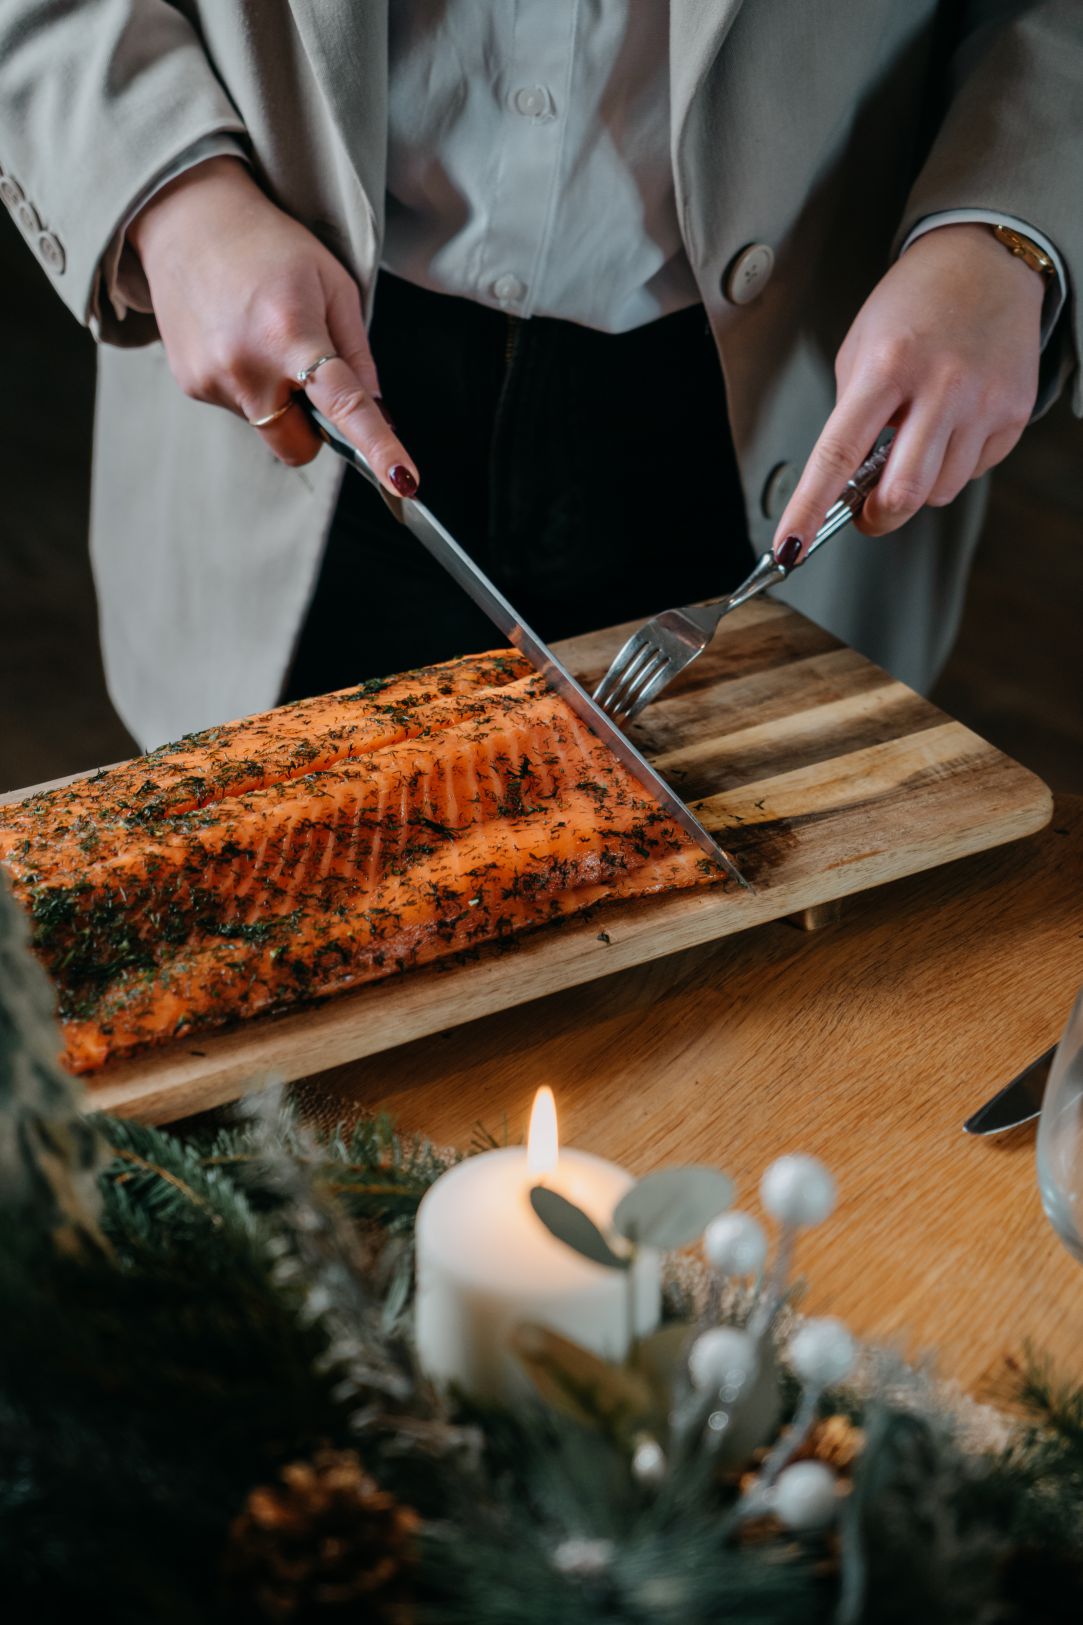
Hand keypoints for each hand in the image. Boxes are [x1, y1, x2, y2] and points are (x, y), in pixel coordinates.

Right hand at [128, 156, 418, 494]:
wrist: (187, 220)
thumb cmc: (270, 247)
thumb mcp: (333, 284)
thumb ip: (357, 352)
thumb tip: (376, 410)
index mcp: (291, 334)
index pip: (343, 407)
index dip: (377, 447)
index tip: (402, 481)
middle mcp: (248, 366)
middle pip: (301, 446)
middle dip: (315, 428)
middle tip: (310, 375)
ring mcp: (213, 381)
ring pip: (270, 429)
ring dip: (280, 401)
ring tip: (263, 339)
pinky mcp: (192, 386)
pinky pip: (240, 411)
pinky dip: (250, 388)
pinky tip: (238, 340)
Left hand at [772, 223, 1044, 559]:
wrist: (986, 260)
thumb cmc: (912, 307)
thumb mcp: (861, 349)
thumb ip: (852, 417)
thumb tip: (846, 486)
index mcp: (886, 366)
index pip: (837, 455)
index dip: (809, 509)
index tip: (790, 547)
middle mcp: (940, 386)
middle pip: (902, 493)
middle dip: (878, 516)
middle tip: (867, 510)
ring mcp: (983, 401)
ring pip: (938, 491)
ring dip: (917, 487)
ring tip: (915, 442)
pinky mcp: (1014, 413)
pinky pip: (974, 472)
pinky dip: (953, 465)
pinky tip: (951, 426)